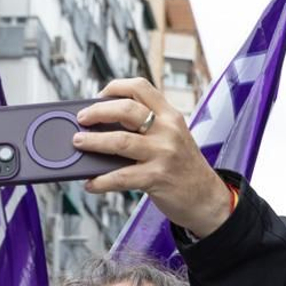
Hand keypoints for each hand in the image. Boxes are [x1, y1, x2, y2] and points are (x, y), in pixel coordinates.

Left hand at [73, 78, 234, 237]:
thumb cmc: (184, 168)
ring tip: (78, 143)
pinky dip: (101, 181)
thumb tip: (105, 127)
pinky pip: (120, 177)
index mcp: (170, 115)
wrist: (207, 198)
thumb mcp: (172, 138)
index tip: (98, 96)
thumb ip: (148, 128)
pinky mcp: (156, 178)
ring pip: (119, 141)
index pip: (140, 88)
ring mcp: (162, 153)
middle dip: (97, 112)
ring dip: (92, 142)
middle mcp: (167, 130)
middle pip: (125, 110)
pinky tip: (91, 183)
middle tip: (81, 119)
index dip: (114, 88)